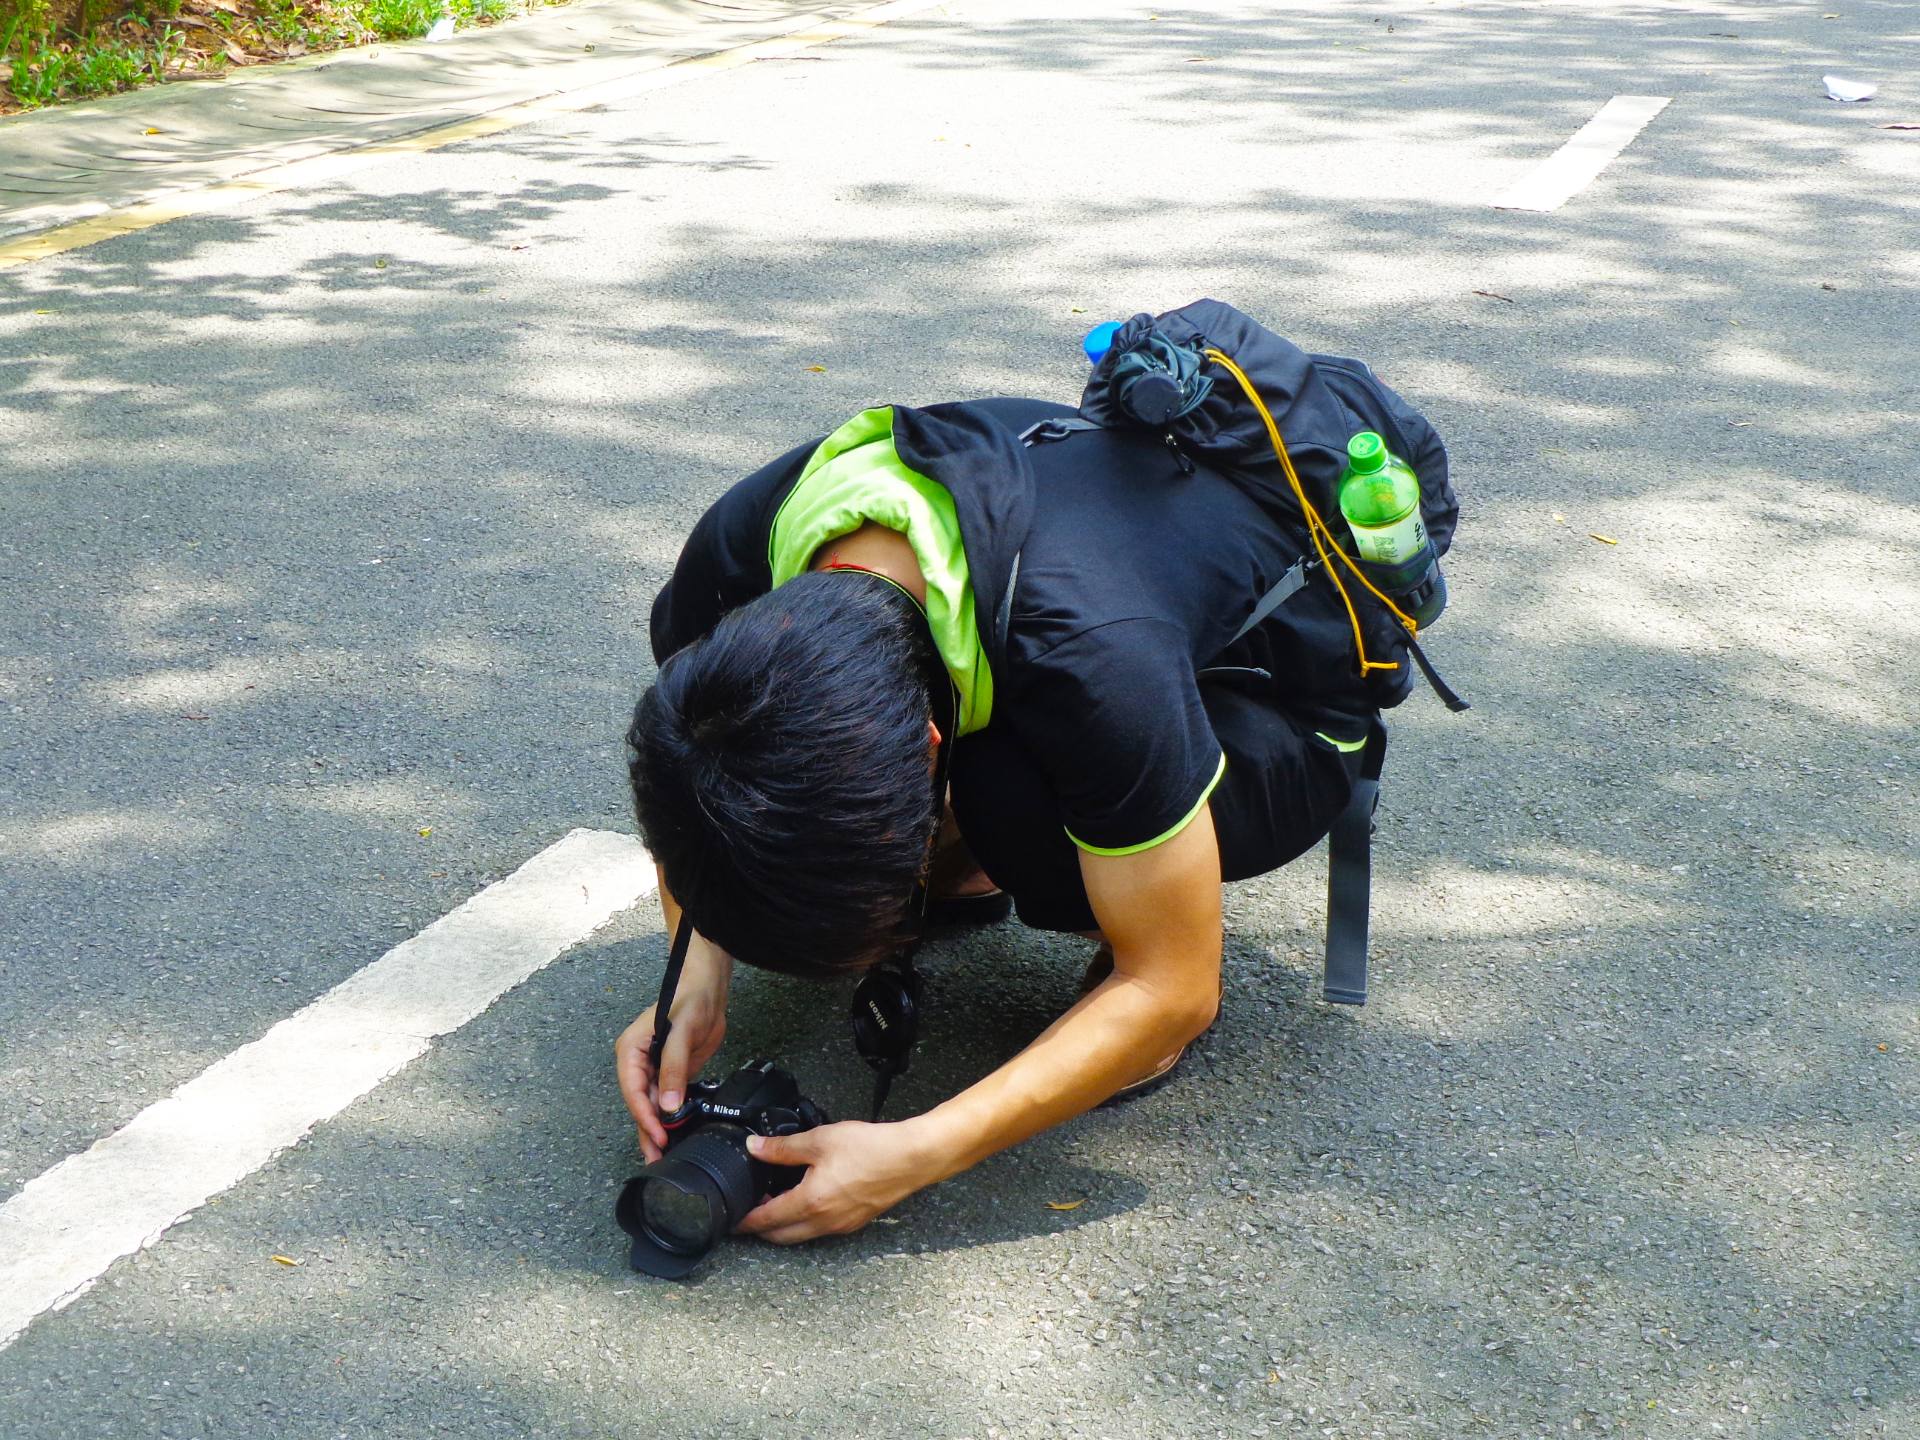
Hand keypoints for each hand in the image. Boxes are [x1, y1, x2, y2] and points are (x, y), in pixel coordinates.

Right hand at [615, 936, 730, 1161]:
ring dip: (657, 1129)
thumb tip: (668, 1105)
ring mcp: (653, 1069)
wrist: (709, 990)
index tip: (658, 1135)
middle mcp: (637, 1062)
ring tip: (662, 1156)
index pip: (632, 1089)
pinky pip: (667, 1100)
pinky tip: (676, 1135)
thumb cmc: (691, 1000)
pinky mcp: (670, 1073)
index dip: (644, 1115)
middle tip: (656, 1158)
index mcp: (630, 1050)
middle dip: (646, 1130)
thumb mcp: (682, 1032)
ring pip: (652, 1105)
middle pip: (638, 1103)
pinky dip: (670, 1118)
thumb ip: (673, 1068)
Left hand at [735, 1121, 930, 1243]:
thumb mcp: (820, 1140)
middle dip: (761, 1228)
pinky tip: (807, 1200)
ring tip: (776, 1203)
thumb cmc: (870, 1148)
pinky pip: (820, 1230)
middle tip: (750, 1211)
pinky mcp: (855, 1222)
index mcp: (809, 1203)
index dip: (744, 1221)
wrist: (910, 1158)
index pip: (765, 1221)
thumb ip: (782, 1147)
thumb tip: (755, 1148)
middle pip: (780, 1236)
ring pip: (801, 1236)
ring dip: (784, 1226)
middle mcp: (823, 1222)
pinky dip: (805, 1222)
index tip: (731, 1220)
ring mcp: (840, 1226)